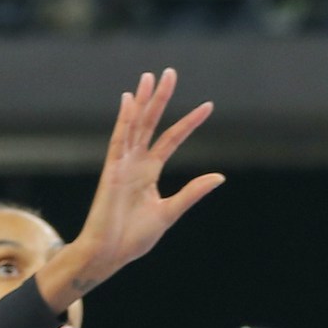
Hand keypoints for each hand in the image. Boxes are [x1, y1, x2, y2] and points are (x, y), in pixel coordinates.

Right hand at [43, 71, 222, 306]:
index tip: (208, 106)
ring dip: (142, 101)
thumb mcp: (170, 212)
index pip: (172, 139)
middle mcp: (136, 163)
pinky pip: (118, 140)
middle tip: (170, 72)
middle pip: (151, 123)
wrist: (108, 255)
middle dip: (160, 98)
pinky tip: (130, 100)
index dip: (189, 122)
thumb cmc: (133, 238)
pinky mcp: (110, 171)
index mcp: (149, 172)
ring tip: (150, 76)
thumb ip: (192, 192)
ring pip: (134, 125)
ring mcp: (122, 165)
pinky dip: (125, 120)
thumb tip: (219, 176)